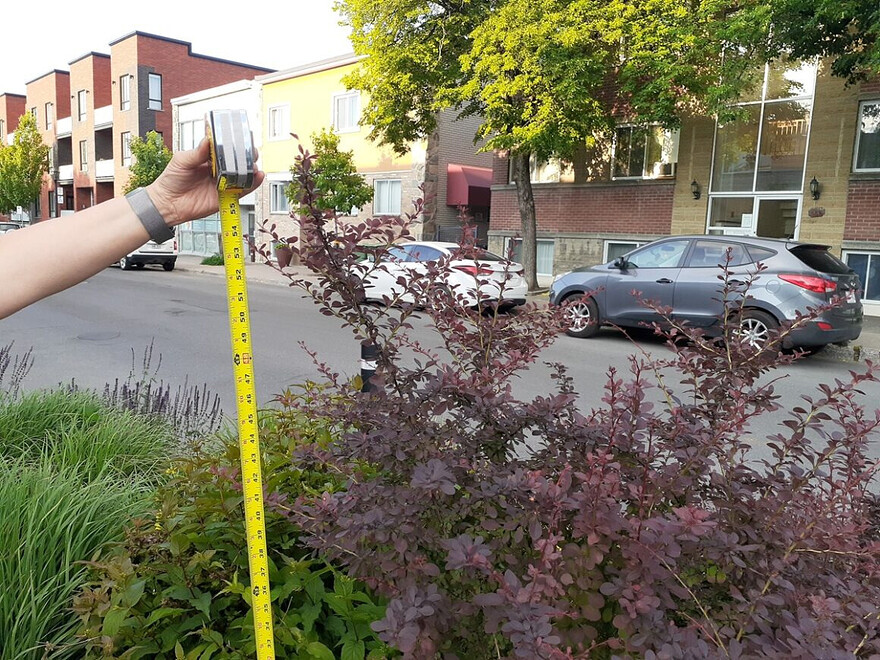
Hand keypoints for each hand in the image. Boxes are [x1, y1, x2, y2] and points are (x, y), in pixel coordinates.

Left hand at [146, 138, 263, 226]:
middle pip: (238, 161)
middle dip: (247, 155)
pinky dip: (253, 184)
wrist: (168, 203)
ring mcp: (223, 184)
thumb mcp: (182, 160)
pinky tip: (258, 177)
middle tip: (250, 151)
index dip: (234, 143)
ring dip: (252, 169)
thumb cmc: (171, 180)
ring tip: (254, 164)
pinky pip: (243, 190)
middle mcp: (218, 171)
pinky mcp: (226, 197)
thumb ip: (197, 152)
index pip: (225, 149)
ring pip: (243, 175)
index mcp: (208, 159)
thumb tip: (208, 140)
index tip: (241, 137)